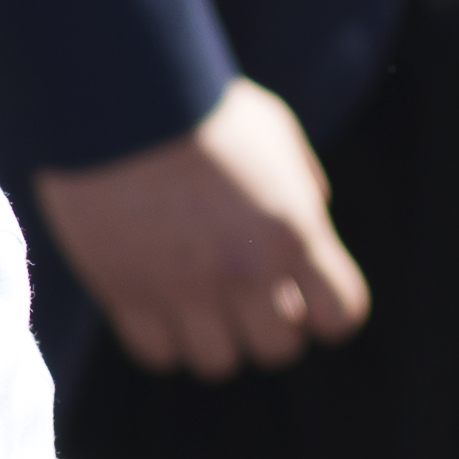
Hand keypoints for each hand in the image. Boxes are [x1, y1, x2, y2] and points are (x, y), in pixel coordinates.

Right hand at [34, 81, 369, 378]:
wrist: (119, 96)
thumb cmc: (200, 105)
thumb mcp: (274, 133)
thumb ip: (302, 184)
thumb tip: (313, 213)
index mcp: (293, 233)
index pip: (340, 316)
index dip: (323, 310)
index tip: (299, 290)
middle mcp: (245, 272)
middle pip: (277, 349)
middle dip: (265, 325)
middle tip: (237, 290)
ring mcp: (184, 289)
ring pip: (217, 363)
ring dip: (210, 336)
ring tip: (191, 298)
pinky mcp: (126, 293)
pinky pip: (156, 353)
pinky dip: (159, 336)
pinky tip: (153, 297)